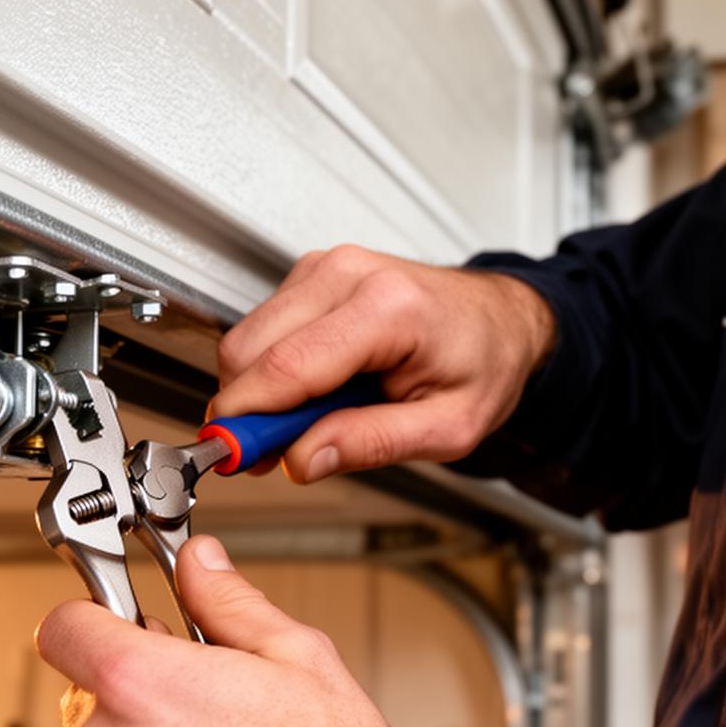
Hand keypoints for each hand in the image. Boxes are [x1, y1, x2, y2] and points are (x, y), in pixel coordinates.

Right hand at [210, 245, 555, 481]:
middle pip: (250, 349)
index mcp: (388, 308)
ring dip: (259, 392)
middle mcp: (349, 275)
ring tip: (311, 421)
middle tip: (273, 454)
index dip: (246, 418)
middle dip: (247, 410)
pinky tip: (314, 390)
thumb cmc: (483, 363)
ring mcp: (325, 269)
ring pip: (247, 339)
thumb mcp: (449, 427)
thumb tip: (302, 457)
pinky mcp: (312, 275)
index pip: (287, 365)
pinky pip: (262, 330)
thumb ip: (372, 443)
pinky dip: (272, 371)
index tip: (225, 455)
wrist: (500, 320)